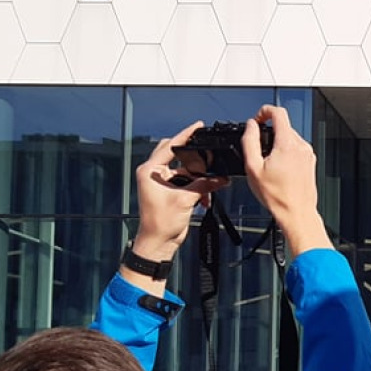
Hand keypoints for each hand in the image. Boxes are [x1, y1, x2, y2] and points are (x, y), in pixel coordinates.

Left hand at [126, 123, 229, 294]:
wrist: (158, 243)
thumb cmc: (160, 223)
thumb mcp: (185, 200)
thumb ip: (204, 185)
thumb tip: (220, 178)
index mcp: (150, 171)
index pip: (170, 147)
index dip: (185, 136)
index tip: (197, 127)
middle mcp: (153, 174)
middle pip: (177, 156)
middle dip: (195, 159)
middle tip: (208, 154)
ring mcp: (161, 183)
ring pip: (185, 172)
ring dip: (199, 179)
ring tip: (211, 185)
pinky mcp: (169, 192)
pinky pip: (187, 183)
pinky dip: (197, 188)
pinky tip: (205, 197)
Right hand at [241, 105, 329, 256]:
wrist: (296, 212)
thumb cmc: (277, 196)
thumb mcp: (253, 167)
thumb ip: (249, 141)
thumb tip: (250, 125)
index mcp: (288, 144)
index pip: (278, 113)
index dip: (264, 111)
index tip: (257, 120)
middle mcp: (301, 146)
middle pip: (284, 126)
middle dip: (269, 132)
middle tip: (259, 149)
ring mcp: (308, 154)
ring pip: (290, 138)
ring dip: (277, 143)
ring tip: (269, 163)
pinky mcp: (310, 162)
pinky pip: (296, 149)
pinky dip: (286, 153)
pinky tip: (279, 169)